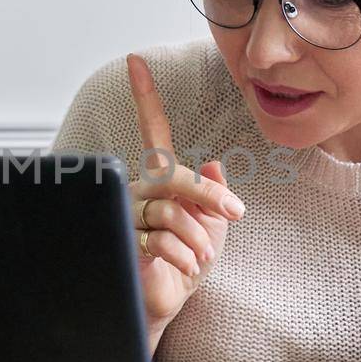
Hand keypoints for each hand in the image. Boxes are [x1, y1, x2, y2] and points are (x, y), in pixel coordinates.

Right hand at [126, 53, 244, 343]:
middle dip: (209, 196)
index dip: (145, 96)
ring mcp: (129, 214)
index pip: (154, 130)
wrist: (166, 301)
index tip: (136, 60)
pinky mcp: (125, 242)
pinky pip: (163, 241)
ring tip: (201, 258)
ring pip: (172, 213)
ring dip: (198, 240)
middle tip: (235, 213)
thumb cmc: (187, 261)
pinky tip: (186, 268)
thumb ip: (213, 195)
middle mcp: (139, 189)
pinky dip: (184, 257)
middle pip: (174, 176)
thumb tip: (215, 163)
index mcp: (160, 178)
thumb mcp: (212, 226)